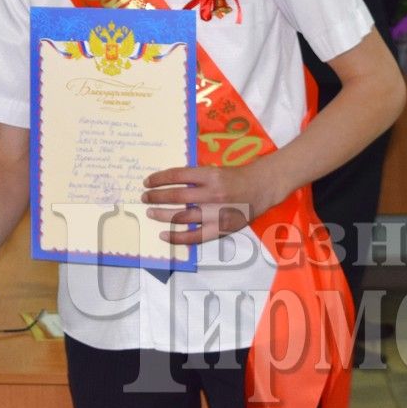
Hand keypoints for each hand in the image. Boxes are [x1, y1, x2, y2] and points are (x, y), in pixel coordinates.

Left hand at [140, 162, 282, 244]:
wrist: (261, 188)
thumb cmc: (235, 177)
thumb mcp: (214, 169)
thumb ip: (194, 176)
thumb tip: (167, 183)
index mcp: (209, 175)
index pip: (177, 176)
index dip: (159, 179)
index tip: (148, 182)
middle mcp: (212, 193)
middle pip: (176, 196)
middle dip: (156, 197)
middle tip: (145, 198)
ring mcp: (216, 213)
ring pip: (182, 217)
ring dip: (162, 215)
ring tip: (150, 213)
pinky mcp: (220, 228)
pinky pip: (195, 236)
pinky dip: (178, 237)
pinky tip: (164, 234)